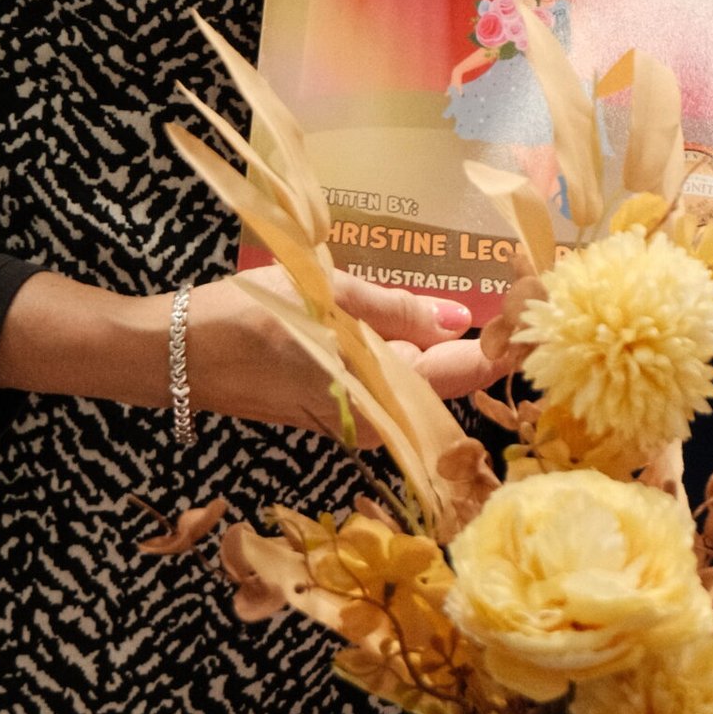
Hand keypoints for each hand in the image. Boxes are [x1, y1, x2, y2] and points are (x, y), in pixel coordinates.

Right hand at [0, 263, 496, 433]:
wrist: (176, 353)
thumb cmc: (250, 319)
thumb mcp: (325, 301)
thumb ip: (392, 310)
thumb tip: (457, 320)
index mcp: (373, 394)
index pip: (458, 377)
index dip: (501, 347)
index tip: (536, 313)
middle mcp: (369, 418)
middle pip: (443, 384)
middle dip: (485, 347)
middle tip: (525, 295)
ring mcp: (350, 414)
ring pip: (416, 384)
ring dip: (451, 350)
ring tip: (492, 303)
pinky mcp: (332, 404)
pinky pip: (388, 383)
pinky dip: (412, 355)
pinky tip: (425, 320)